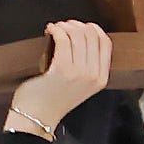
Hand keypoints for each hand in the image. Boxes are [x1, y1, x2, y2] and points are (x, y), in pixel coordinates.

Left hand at [10, 19, 109, 133]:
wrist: (38, 117)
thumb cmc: (52, 100)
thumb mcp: (79, 84)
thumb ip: (86, 65)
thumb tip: (80, 36)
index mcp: (101, 78)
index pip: (105, 42)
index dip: (92, 29)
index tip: (80, 27)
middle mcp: (93, 75)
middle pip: (92, 35)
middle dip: (75, 25)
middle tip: (63, 27)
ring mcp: (80, 73)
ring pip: (77, 35)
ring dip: (64, 26)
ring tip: (55, 29)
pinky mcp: (63, 69)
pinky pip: (64, 39)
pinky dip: (56, 30)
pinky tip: (50, 31)